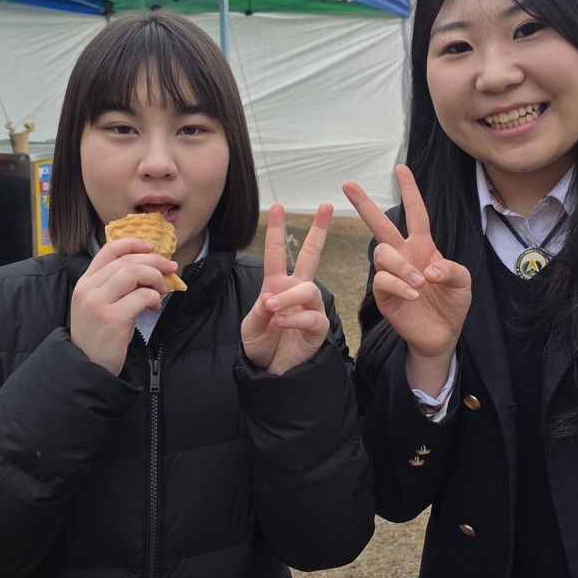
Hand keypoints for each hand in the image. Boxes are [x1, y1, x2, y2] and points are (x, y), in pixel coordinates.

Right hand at [70, 238, 175, 374]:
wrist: (88, 367)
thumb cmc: (99, 336)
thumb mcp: (100, 305)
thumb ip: (116, 286)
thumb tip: (149, 269)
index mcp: (85, 282)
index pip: (109, 250)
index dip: (133, 243)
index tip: (152, 246)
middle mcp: (88, 289)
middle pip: (127, 261)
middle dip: (154, 261)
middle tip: (170, 268)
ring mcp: (98, 303)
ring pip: (134, 273)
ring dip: (155, 278)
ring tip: (162, 290)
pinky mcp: (112, 318)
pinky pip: (142, 296)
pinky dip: (154, 297)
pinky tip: (154, 307)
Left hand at [241, 203, 333, 375]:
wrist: (272, 371)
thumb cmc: (262, 345)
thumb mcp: (250, 325)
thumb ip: (259, 310)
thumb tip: (273, 298)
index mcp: (277, 285)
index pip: (277, 252)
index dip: (276, 230)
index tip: (278, 207)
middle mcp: (297, 291)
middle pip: (311, 256)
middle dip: (319, 231)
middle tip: (327, 207)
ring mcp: (310, 308)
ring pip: (308, 289)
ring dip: (288, 297)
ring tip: (271, 308)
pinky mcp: (318, 327)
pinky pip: (312, 316)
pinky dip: (293, 318)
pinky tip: (279, 322)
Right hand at [342, 165, 470, 394]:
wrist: (443, 335)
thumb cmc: (452, 304)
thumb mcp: (463, 282)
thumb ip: (452, 270)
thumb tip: (429, 269)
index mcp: (423, 247)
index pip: (415, 213)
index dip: (409, 191)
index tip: (401, 169)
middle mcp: (404, 256)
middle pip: (381, 225)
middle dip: (365, 204)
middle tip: (348, 184)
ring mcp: (391, 274)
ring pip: (382, 253)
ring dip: (400, 266)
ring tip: (419, 283)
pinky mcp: (384, 294)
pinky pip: (382, 280)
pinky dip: (398, 284)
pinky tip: (413, 293)